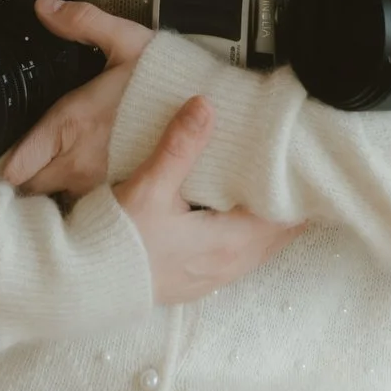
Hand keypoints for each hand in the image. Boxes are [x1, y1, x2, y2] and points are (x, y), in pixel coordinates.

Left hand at [0, 0, 154, 198]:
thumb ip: (82, 22)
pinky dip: (82, 204)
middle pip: (29, 189)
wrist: (219, 115)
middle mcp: (77, 164)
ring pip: (57, 201)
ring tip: (54, 176)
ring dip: (51, 192)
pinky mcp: (123, 199)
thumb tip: (44, 7)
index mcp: (68, 125)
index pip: (12, 166)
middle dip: (24, 180)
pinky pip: (88, 211)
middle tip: (26, 165)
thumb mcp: (127, 41)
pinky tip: (89, 187)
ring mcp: (100, 187)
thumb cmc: (171, 80)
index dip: (0, 165)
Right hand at [118, 95, 304, 305]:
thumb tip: (204, 105)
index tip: (307, 166)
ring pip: (258, 248)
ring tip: (276, 192)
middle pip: (278, 234)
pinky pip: (238, 258)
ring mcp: (212, 278)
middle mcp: (227, 264)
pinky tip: (237, 218)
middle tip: (299, 174)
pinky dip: (249, 236)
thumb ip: (179, 146)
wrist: (83, 284)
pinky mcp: (195, 283)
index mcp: (227, 242)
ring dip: (270, 223)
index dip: (299, 192)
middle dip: (290, 206)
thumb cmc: (116, 241)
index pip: (284, 217)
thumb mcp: (149, 187)